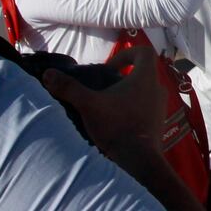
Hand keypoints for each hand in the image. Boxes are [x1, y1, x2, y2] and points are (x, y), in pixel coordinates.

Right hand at [42, 46, 165, 156]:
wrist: (139, 158)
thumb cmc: (117, 125)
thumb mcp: (89, 105)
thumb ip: (69, 88)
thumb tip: (48, 74)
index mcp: (146, 77)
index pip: (144, 52)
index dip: (126, 53)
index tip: (109, 67)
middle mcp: (158, 87)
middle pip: (143, 71)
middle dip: (123, 75)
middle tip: (104, 86)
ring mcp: (161, 105)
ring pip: (145, 90)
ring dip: (128, 92)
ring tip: (108, 104)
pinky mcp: (159, 121)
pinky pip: (147, 106)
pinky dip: (134, 107)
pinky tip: (117, 120)